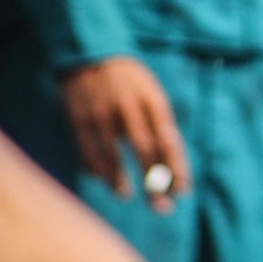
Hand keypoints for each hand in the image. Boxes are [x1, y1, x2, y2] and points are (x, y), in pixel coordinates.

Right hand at [60, 57, 188, 203]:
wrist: (90, 53)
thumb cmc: (129, 80)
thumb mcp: (151, 92)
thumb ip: (160, 123)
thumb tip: (170, 164)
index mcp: (151, 99)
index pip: (168, 140)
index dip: (177, 168)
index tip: (183, 191)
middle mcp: (127, 107)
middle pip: (145, 152)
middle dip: (155, 183)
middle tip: (162, 207)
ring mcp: (101, 114)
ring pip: (113, 157)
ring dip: (121, 181)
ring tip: (126, 194)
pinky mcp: (79, 120)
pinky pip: (89, 153)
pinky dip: (98, 170)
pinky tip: (105, 179)